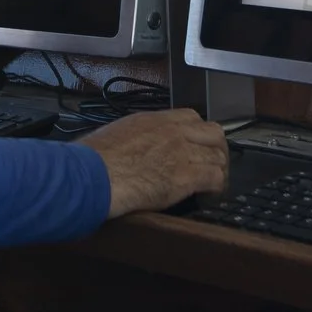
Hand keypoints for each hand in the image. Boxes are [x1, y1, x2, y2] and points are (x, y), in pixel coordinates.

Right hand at [82, 109, 228, 218]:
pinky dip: (217, 187)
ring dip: (218, 170)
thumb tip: (136, 147)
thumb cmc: (94, 159)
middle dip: (216, 148)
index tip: (198, 145)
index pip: (192, 117)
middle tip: (213, 164)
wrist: (93, 175)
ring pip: (218, 155)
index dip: (199, 133)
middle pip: (213, 133)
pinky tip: (210, 194)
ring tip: (213, 184)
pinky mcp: (186, 176)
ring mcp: (182, 153)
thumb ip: (136, 136)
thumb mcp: (118, 133)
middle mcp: (173, 132)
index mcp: (155, 120)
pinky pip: (215, 177)